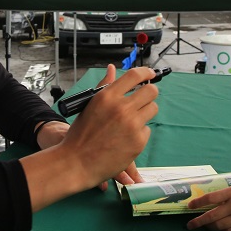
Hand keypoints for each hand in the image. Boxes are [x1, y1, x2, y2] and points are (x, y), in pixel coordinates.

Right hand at [92, 65, 144, 190]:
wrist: (77, 162)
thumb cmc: (81, 134)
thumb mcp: (89, 105)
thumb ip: (105, 86)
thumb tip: (112, 68)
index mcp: (107, 96)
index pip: (135, 75)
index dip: (146, 72)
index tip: (150, 74)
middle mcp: (121, 108)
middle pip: (151, 91)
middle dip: (150, 93)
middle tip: (144, 99)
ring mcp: (132, 125)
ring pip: (152, 109)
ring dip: (145, 113)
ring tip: (131, 122)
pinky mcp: (138, 141)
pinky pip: (147, 130)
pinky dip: (139, 133)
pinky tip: (125, 139)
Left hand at [186, 181, 230, 230]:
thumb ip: (230, 192)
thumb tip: (216, 198)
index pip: (210, 198)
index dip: (198, 203)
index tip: (189, 206)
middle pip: (211, 215)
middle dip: (198, 221)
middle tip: (190, 225)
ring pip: (219, 226)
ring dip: (211, 226)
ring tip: (208, 226)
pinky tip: (223, 229)